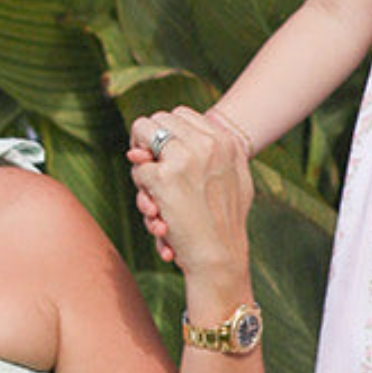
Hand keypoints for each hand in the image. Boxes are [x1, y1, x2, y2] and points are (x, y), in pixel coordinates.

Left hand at [126, 107, 251, 277]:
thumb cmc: (224, 225)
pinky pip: (138, 170)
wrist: (220, 258)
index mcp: (226, 142)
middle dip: (147, 141)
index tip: (162, 152)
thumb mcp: (233, 181)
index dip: (166, 132)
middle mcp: (206, 144)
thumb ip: (207, 156)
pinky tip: (160, 216)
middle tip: (145, 162)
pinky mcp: (163, 177)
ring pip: (142, 137)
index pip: (181, 114)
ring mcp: (184, 158)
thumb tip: (147, 148)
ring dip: (143, 167)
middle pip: (158, 119)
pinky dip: (143, 193)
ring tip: (159, 201)